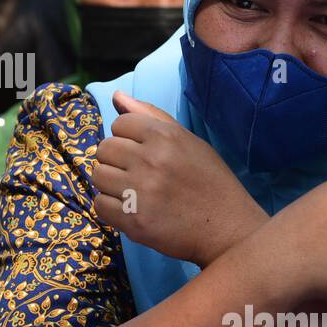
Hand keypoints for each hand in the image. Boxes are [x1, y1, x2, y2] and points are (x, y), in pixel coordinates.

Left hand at [91, 91, 265, 265]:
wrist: (228, 229)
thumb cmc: (210, 182)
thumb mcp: (189, 141)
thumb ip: (151, 116)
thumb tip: (116, 96)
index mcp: (165, 136)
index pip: (119, 124)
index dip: (128, 138)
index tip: (144, 152)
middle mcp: (150, 160)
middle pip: (104, 149)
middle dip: (116, 160)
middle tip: (137, 173)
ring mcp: (140, 191)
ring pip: (98, 175)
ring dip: (111, 184)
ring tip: (133, 191)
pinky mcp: (133, 221)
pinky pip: (100, 205)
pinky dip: (112, 208)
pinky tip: (131, 208)